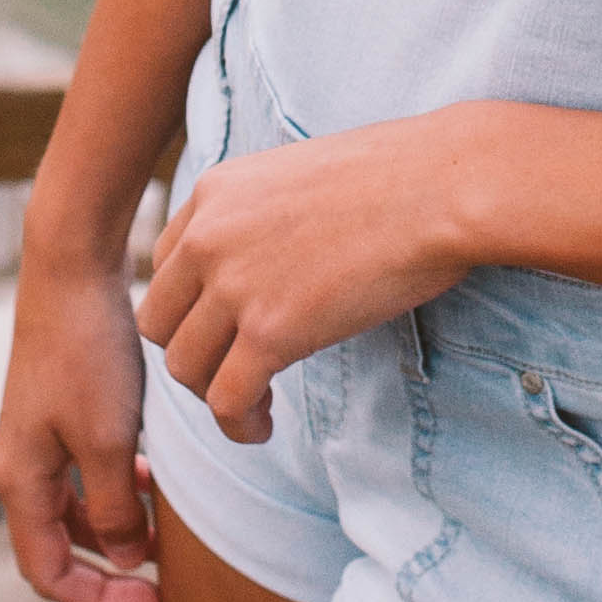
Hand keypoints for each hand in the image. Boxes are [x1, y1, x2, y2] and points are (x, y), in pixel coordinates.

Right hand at [0, 255, 161, 601]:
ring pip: (74, 512)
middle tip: (165, 579)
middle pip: (59, 547)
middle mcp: (21, 466)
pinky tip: (151, 479)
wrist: (72, 271)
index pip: (47, 574)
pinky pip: (84, 474)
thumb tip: (123, 558)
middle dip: (109, 571)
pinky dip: (117, 490)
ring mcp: (38, 439)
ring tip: (163, 531)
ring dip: (116, 529)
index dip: (99, 600)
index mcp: (20, 482)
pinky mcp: (59, 414)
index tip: (154, 600)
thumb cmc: (86, 354)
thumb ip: (115, 508)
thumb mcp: (106, 441)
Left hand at [138, 111, 488, 435]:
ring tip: (254, 405)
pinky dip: (239, 424)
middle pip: (160, 321)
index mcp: (215, 193)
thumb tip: (271, 262)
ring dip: (214, 395)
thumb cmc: (399, 177)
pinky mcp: (272, 331)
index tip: (225, 329)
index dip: (190, 308)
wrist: (441, 188)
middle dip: (193, 354)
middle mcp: (209, 236)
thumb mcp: (302, 176)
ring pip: (185, 367)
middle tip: (234, 371)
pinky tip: (264, 425)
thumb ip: (265, 215)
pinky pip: (227, 399)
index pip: (164, 267)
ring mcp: (235, 284)